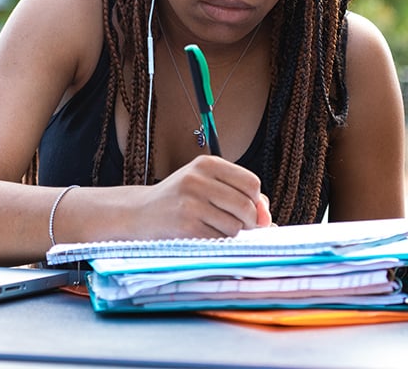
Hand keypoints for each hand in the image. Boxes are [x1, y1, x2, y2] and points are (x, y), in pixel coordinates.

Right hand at [129, 156, 267, 238]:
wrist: (139, 214)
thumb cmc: (179, 200)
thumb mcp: (206, 184)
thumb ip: (239, 194)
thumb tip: (267, 218)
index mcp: (207, 164)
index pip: (252, 183)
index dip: (256, 202)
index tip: (248, 211)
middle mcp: (198, 179)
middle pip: (246, 206)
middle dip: (248, 222)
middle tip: (235, 225)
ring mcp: (190, 203)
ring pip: (235, 226)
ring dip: (231, 234)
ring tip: (213, 228)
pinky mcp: (186, 226)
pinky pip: (219, 240)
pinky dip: (217, 243)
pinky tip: (203, 235)